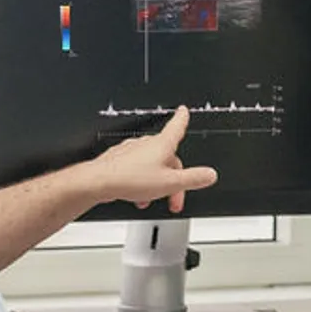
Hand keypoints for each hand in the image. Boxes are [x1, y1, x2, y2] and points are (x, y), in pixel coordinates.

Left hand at [83, 107, 217, 214]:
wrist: (100, 182)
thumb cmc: (131, 178)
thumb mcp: (171, 183)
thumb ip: (193, 178)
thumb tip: (210, 174)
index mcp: (162, 145)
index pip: (177, 127)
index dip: (182, 119)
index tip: (184, 111)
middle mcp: (146, 144)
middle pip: (167, 158)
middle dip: (173, 179)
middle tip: (175, 199)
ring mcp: (131, 151)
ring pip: (151, 167)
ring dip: (156, 185)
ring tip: (152, 200)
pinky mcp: (119, 161)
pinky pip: (136, 171)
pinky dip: (141, 183)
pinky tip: (138, 197)